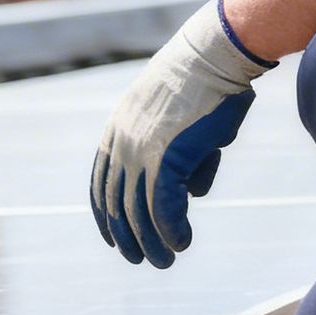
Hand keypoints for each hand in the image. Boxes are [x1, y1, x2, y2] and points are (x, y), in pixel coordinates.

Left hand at [89, 0, 275, 266]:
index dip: (106, 214)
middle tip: (140, 259)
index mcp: (118, 129)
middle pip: (116, 202)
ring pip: (137, 211)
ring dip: (150, 241)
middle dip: (127, 236)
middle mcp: (122, 142)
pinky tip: (182, 242)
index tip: (114, 237)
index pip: (101, 182)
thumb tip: (195, 191)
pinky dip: (172, 229)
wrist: (215, 53)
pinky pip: (163, 206)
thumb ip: (185, 157)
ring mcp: (141, 151)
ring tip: (164, 261)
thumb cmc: (209, 82)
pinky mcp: (166, 158)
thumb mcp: (186, 122)